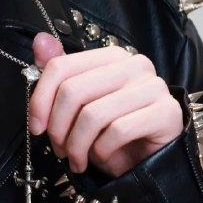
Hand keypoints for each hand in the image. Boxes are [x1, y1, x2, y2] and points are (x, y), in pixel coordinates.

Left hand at [28, 31, 183, 178]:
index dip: (40, 99)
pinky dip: (101, 150)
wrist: (151, 160)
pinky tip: (101, 157)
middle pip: (73, 91)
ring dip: (77, 145)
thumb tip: (40, 41)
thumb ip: (61, 75)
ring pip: (93, 114)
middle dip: (58, 128)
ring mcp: (153, 87)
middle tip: (59, 149)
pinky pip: (118, 130)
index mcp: (111, 56)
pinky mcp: (166, 112)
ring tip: (76, 159)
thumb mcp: (81, 107)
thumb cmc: (112, 134)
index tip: (36, 127)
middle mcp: (134, 65)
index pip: (62, 66)